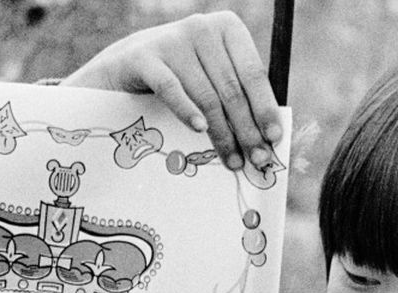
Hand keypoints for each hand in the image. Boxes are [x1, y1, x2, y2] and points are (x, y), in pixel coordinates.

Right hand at [60, 11, 282, 173]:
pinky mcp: (145, 57)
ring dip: (221, 133)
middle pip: (231, 88)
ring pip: (205, 95)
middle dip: (246, 128)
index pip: (252, 73)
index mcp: (227, 27)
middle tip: (257, 158)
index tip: (274, 137)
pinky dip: (186, 111)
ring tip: (232, 159)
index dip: (265, 107)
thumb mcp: (210, 72)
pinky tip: (198, 130)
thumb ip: (236, 90)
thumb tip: (267, 132)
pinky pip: (171, 89)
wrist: (123, 65)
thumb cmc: (177, 73)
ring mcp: (172, 41)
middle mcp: (201, 28)